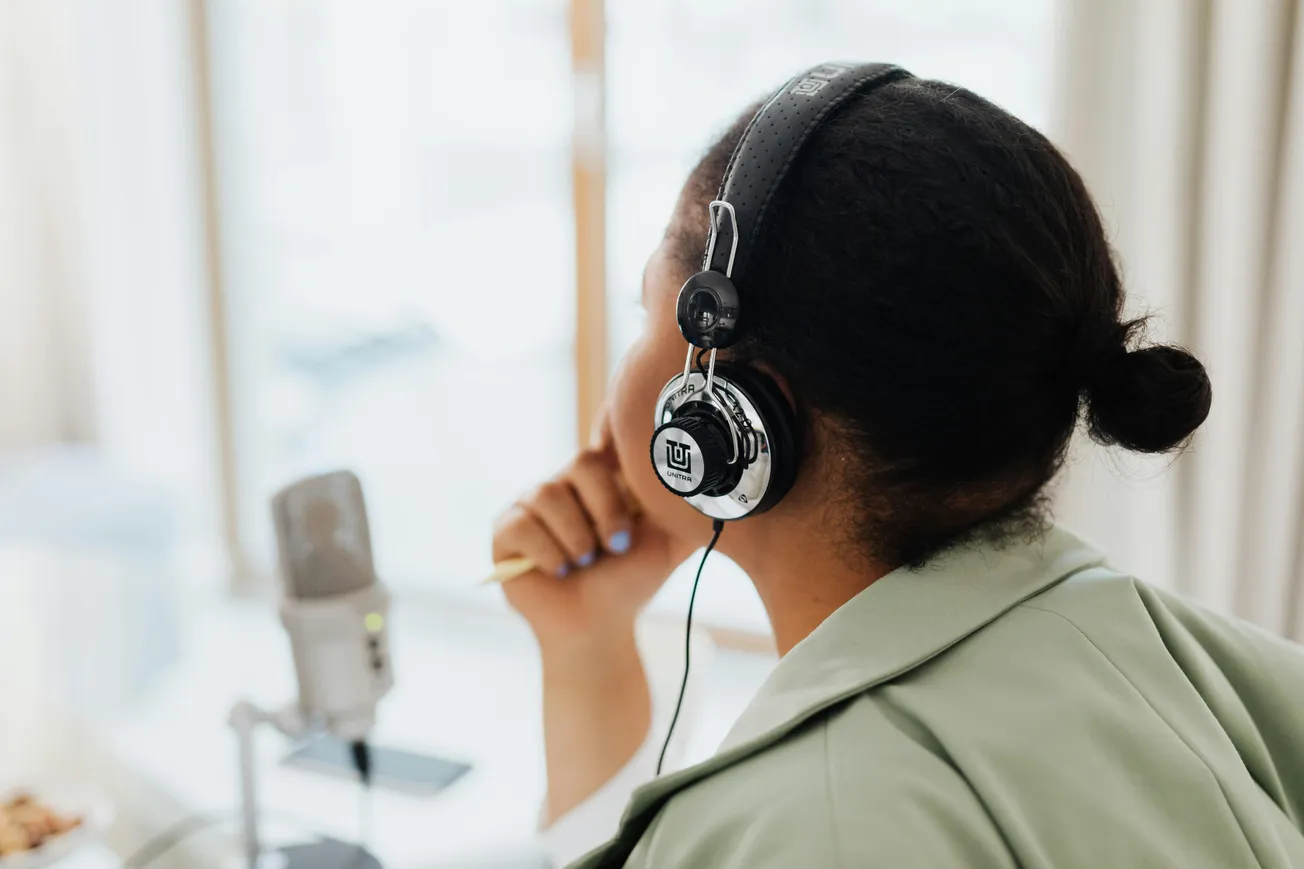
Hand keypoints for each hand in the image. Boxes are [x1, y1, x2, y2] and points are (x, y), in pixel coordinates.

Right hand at [493, 410, 694, 645]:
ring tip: (586, 563)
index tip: (626, 462)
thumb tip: (719, 478)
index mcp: (600, 478)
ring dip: (577, 537)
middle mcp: (564, 483)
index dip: (615, 442)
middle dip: (607, 508)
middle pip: (580, 463)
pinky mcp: (505, 531)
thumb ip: (687, 509)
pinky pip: (521, 524)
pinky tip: (559, 570)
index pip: (606, 439)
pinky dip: (547, 552)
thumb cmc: (630, 581)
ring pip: (548, 494)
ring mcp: (530, 504)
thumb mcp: (669, 542)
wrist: (599, 626)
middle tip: (618, 544)